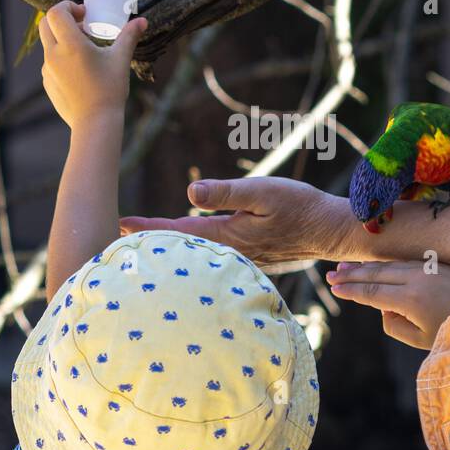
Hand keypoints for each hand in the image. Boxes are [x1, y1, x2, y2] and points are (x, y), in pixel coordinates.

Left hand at [39, 1, 147, 129]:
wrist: (95, 123)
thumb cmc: (109, 90)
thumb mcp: (120, 60)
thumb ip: (129, 36)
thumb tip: (142, 21)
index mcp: (70, 45)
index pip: (56, 12)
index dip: (68, 6)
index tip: (84, 14)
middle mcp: (54, 55)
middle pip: (46, 24)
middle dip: (62, 19)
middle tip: (81, 25)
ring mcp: (47, 70)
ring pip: (48, 44)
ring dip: (62, 39)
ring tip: (84, 49)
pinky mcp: (47, 83)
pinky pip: (50, 62)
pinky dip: (61, 57)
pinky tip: (79, 69)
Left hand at [120, 176, 363, 267]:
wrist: (331, 231)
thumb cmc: (299, 207)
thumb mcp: (262, 191)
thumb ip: (226, 193)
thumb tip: (189, 193)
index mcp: (227, 235)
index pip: (177, 231)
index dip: (147, 227)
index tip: (119, 223)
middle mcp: (229, 251)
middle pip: (182, 247)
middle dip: (151, 240)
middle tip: (118, 235)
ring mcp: (240, 258)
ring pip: (197, 254)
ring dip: (172, 247)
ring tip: (147, 242)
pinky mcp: (250, 258)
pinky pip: (214, 257)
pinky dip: (195, 252)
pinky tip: (191, 249)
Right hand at [326, 260, 449, 348]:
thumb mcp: (421, 340)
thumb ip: (395, 326)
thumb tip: (383, 310)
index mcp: (411, 299)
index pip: (372, 293)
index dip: (351, 291)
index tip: (334, 288)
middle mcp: (417, 279)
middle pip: (377, 274)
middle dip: (352, 275)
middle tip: (331, 274)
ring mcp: (429, 268)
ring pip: (390, 265)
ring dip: (367, 266)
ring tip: (346, 267)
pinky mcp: (438, 264)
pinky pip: (404, 262)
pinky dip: (386, 264)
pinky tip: (376, 265)